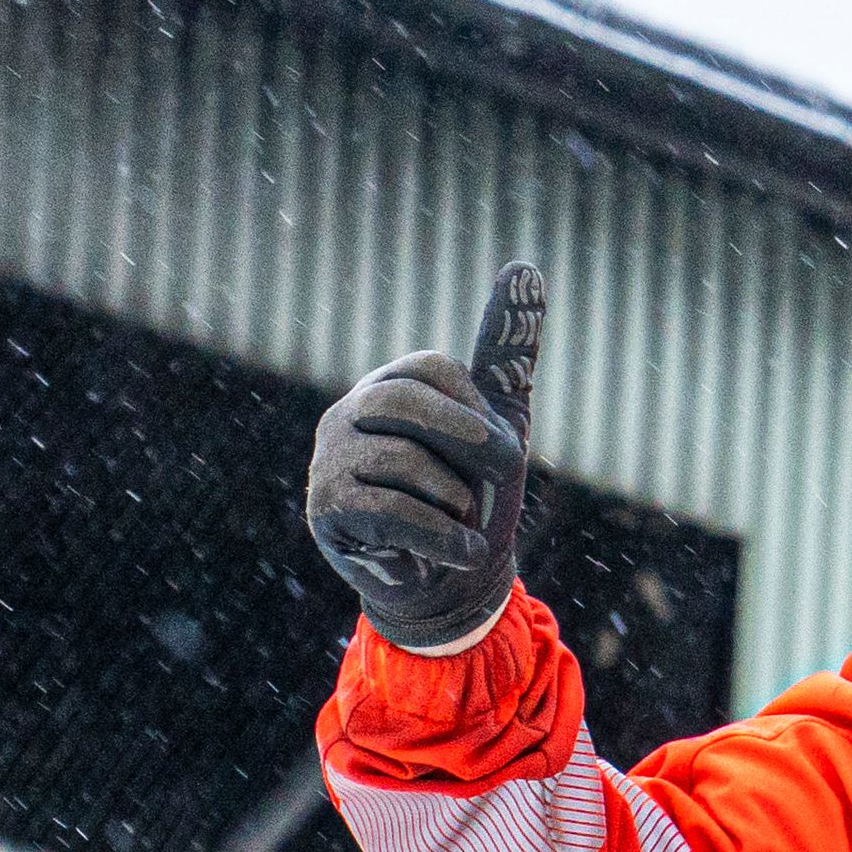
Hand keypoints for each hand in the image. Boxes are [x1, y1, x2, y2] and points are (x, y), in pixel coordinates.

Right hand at [305, 258, 547, 653]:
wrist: (452, 587)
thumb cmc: (475, 501)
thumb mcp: (501, 425)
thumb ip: (509, 352)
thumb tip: (525, 264)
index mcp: (389, 386)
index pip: (432, 369)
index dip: (478, 412)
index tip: (501, 453)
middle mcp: (348, 413)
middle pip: (405, 402)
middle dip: (469, 443)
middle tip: (505, 477)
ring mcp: (330, 459)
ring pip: (404, 463)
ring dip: (457, 502)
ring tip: (462, 524)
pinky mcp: (326, 509)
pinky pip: (392, 511)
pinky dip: (445, 536)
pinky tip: (462, 552)